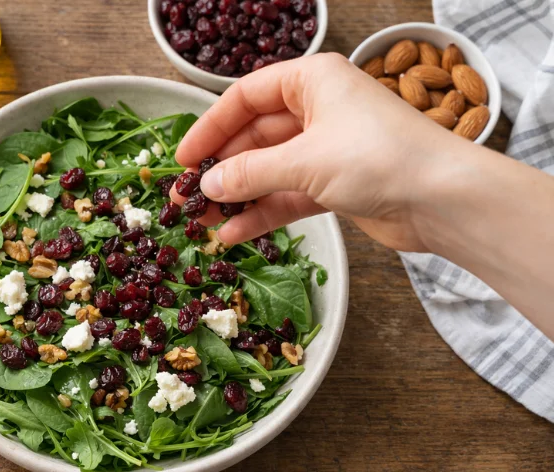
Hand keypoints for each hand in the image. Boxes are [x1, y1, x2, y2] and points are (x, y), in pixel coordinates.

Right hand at [170, 53, 468, 251]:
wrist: (442, 200)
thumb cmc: (379, 157)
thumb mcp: (305, 160)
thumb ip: (250, 173)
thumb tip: (207, 186)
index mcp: (311, 82)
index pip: (245, 98)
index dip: (210, 128)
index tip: (182, 158)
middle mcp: (317, 111)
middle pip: (253, 137)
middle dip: (220, 170)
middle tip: (185, 198)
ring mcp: (326, 150)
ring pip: (268, 171)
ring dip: (236, 196)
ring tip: (201, 221)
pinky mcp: (335, 186)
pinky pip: (287, 196)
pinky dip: (262, 214)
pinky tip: (233, 234)